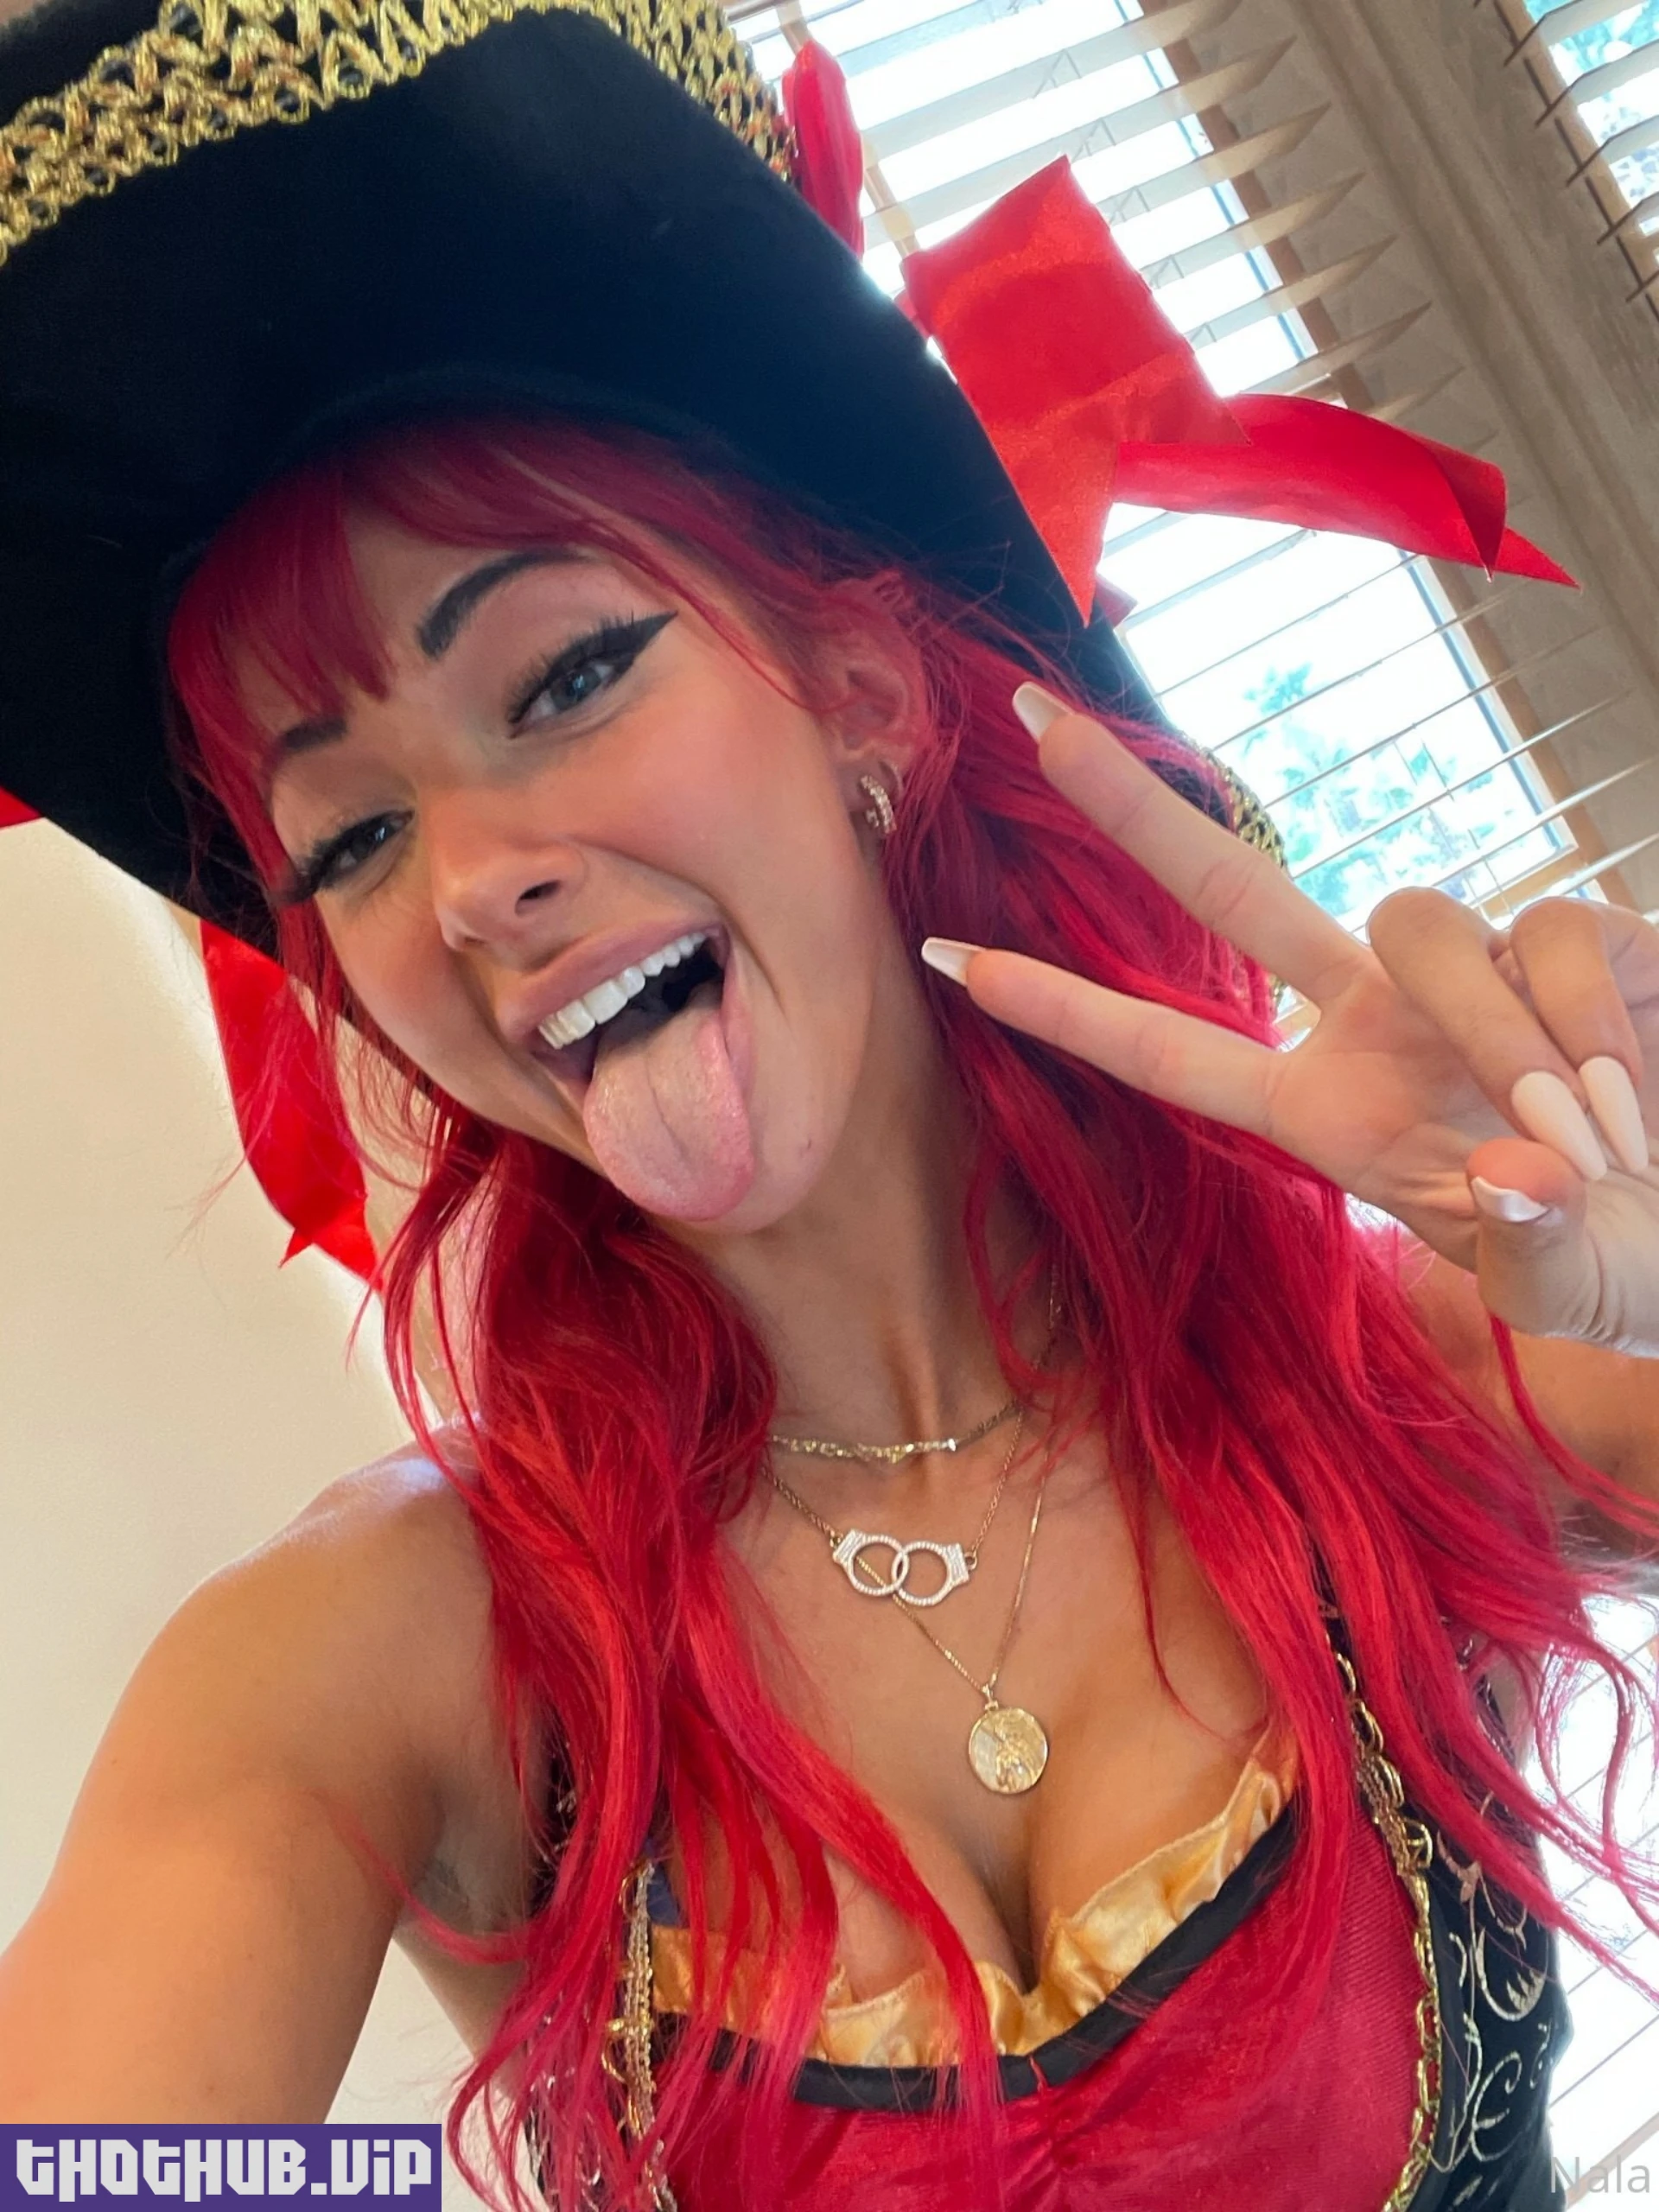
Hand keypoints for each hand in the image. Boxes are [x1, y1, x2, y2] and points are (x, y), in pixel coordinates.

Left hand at [926, 694, 1658, 1354]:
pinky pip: (1547, 932)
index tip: (946, 961)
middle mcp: (1373, 1020)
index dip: (1064, 1009)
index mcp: (1327, 1113)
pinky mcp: (1566, 927)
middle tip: (1027, 711)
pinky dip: (1591, 1019)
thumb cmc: (1631, 1262)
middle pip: (1232, 888)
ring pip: (1418, 918)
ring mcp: (1463, 966)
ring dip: (1501, 1034)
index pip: (1171, 1051)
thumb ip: (1533, 1254)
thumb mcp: (1569, 1286)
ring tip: (1593, 1136)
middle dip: (1131, 809)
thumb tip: (1514, 1180)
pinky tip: (1636, 1088)